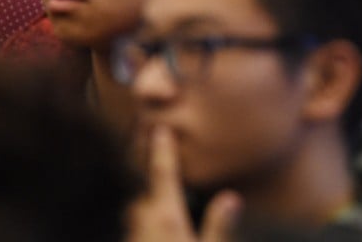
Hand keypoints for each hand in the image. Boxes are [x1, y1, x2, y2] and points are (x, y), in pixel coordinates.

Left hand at [126, 126, 241, 241]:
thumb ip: (219, 225)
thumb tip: (231, 198)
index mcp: (167, 217)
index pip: (163, 174)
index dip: (162, 150)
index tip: (160, 129)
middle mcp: (142, 224)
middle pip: (143, 195)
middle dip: (151, 185)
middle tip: (161, 177)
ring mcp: (131, 238)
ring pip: (136, 215)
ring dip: (146, 209)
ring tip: (160, 208)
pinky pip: (133, 234)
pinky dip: (142, 229)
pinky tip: (155, 234)